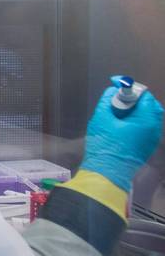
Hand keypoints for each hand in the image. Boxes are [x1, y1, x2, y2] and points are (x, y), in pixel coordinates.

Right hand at [80, 76, 163, 190]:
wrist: (107, 172)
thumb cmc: (104, 144)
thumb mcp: (102, 117)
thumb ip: (108, 99)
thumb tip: (114, 91)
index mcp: (146, 120)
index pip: (144, 95)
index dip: (129, 86)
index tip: (115, 84)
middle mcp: (154, 128)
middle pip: (150, 105)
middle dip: (136, 98)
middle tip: (118, 98)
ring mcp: (152, 139)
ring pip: (149, 117)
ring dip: (136, 110)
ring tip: (118, 111)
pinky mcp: (147, 146)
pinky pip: (146, 127)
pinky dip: (137, 121)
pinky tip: (121, 123)